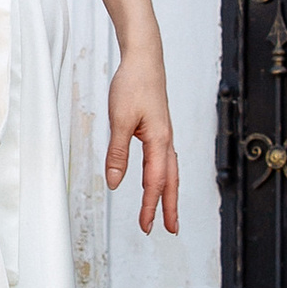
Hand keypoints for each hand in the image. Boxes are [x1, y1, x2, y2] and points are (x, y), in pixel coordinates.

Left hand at [106, 45, 180, 235]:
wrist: (145, 58)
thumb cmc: (134, 83)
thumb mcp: (119, 120)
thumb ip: (117, 153)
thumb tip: (115, 182)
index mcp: (159, 141)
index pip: (155, 182)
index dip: (150, 206)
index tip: (146, 226)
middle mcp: (166, 140)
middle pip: (171, 181)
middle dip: (169, 207)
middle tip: (170, 229)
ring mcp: (165, 135)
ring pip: (170, 171)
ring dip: (169, 193)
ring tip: (168, 211)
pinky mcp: (160, 129)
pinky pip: (165, 160)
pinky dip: (165, 176)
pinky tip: (159, 179)